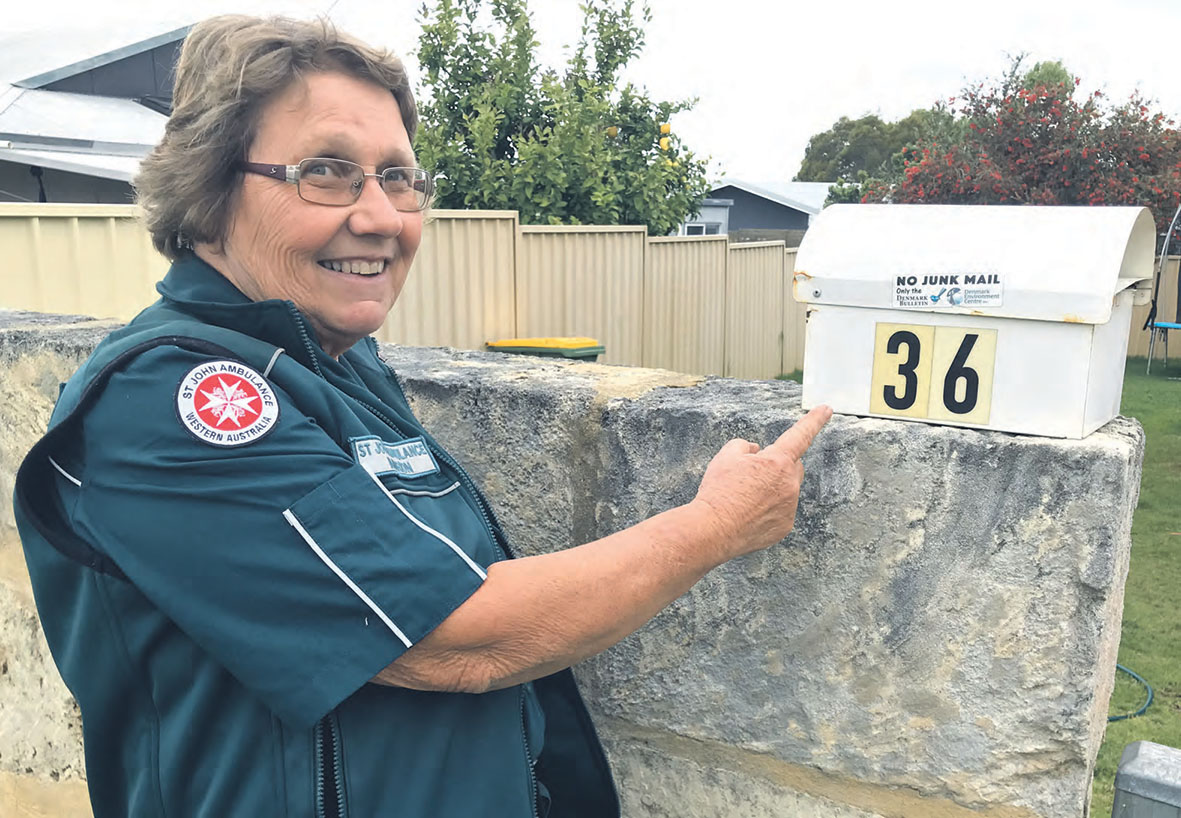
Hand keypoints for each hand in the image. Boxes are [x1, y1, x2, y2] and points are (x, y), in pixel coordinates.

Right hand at [691, 405, 832, 560]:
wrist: (712, 530)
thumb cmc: (718, 491)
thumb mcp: (725, 457)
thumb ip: (744, 446)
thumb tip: (755, 451)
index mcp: (777, 462)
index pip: (800, 435)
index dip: (814, 420)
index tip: (827, 409)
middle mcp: (789, 484)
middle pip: (792, 466)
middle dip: (778, 465)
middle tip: (752, 475)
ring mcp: (789, 507)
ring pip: (786, 490)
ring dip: (771, 489)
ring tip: (744, 499)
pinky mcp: (784, 527)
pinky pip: (781, 511)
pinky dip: (768, 510)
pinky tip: (748, 515)